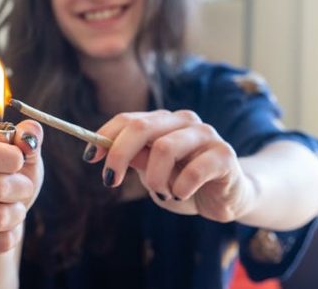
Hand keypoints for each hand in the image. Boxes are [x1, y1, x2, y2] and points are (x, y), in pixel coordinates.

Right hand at [0, 120, 43, 260]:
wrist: (2, 214)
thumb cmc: (12, 178)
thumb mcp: (24, 155)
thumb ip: (29, 138)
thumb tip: (30, 130)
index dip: (12, 159)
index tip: (20, 161)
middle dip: (21, 189)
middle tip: (22, 188)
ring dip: (17, 213)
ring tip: (13, 208)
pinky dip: (12, 235)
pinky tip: (4, 228)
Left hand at [85, 110, 256, 222]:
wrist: (227, 198)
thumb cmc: (184, 183)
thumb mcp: (153, 173)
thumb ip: (135, 160)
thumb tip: (104, 150)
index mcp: (163, 122)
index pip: (128, 119)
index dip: (105, 136)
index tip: (90, 158)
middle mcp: (183, 121)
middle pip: (141, 127)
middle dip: (119, 155)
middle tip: (110, 182)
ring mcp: (206, 134)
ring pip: (165, 147)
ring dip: (154, 177)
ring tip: (161, 192)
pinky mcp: (225, 154)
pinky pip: (194, 169)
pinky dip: (180, 187)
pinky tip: (182, 194)